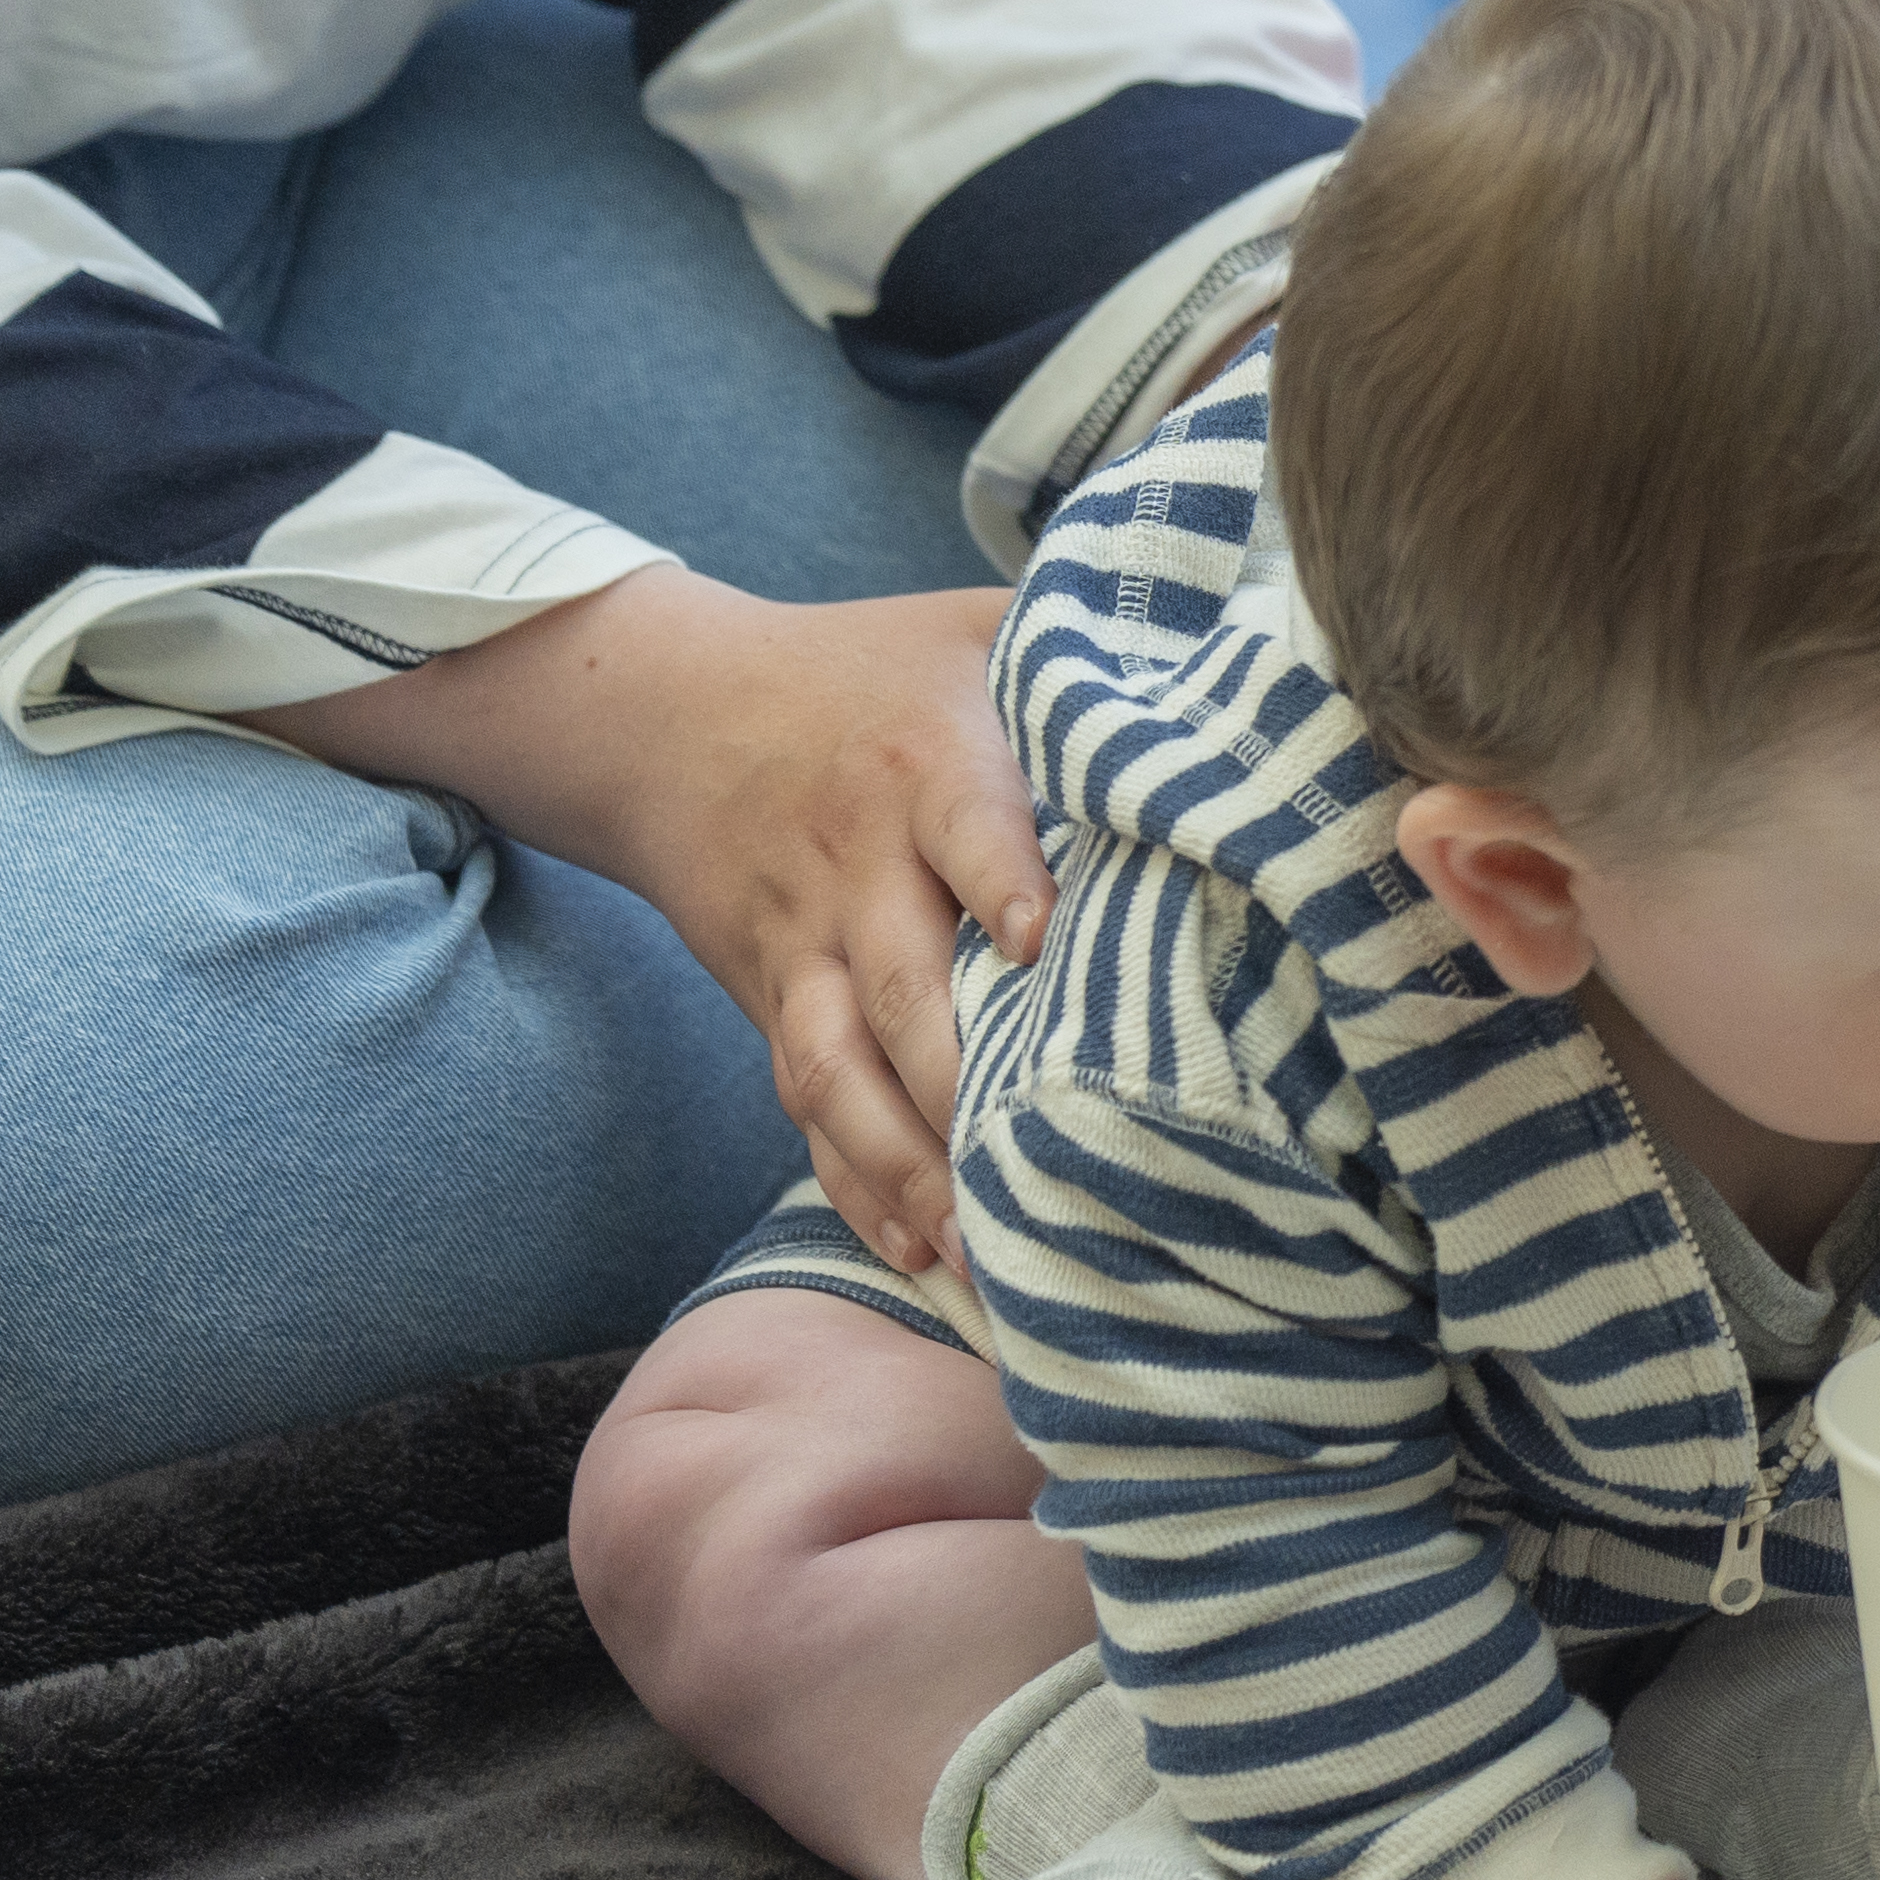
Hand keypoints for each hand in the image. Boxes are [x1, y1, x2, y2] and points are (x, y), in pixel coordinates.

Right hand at [265, 568, 1046, 1282]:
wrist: (660, 706)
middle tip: (1040, 1167)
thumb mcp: (976, 622)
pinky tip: (916, 1257)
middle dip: (962, 1081)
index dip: (999, 875)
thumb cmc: (858, 664)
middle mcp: (859, 869)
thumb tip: (1219, 629)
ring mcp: (806, 948)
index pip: (968, 821)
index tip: (1033, 935)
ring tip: (968, 1249)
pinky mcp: (777, 1002)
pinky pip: (809, 1104)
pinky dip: (855, 1183)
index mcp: (921, 763)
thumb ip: (1094, 632)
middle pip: (904, 986)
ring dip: (902, 1163)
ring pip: (840, 1071)